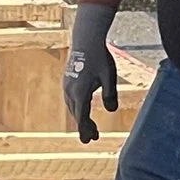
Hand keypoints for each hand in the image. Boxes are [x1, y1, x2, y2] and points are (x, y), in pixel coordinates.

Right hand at [62, 3, 120, 142]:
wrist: (86, 38)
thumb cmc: (99, 56)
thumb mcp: (109, 75)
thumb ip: (110, 94)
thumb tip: (111, 111)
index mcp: (80, 92)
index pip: (82, 116)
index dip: (86, 129)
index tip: (89, 140)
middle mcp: (70, 90)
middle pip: (77, 114)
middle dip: (84, 126)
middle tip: (93, 138)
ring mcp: (67, 85)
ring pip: (72, 107)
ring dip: (81, 117)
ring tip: (90, 127)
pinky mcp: (68, 80)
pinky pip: (71, 99)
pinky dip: (77, 108)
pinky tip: (83, 109)